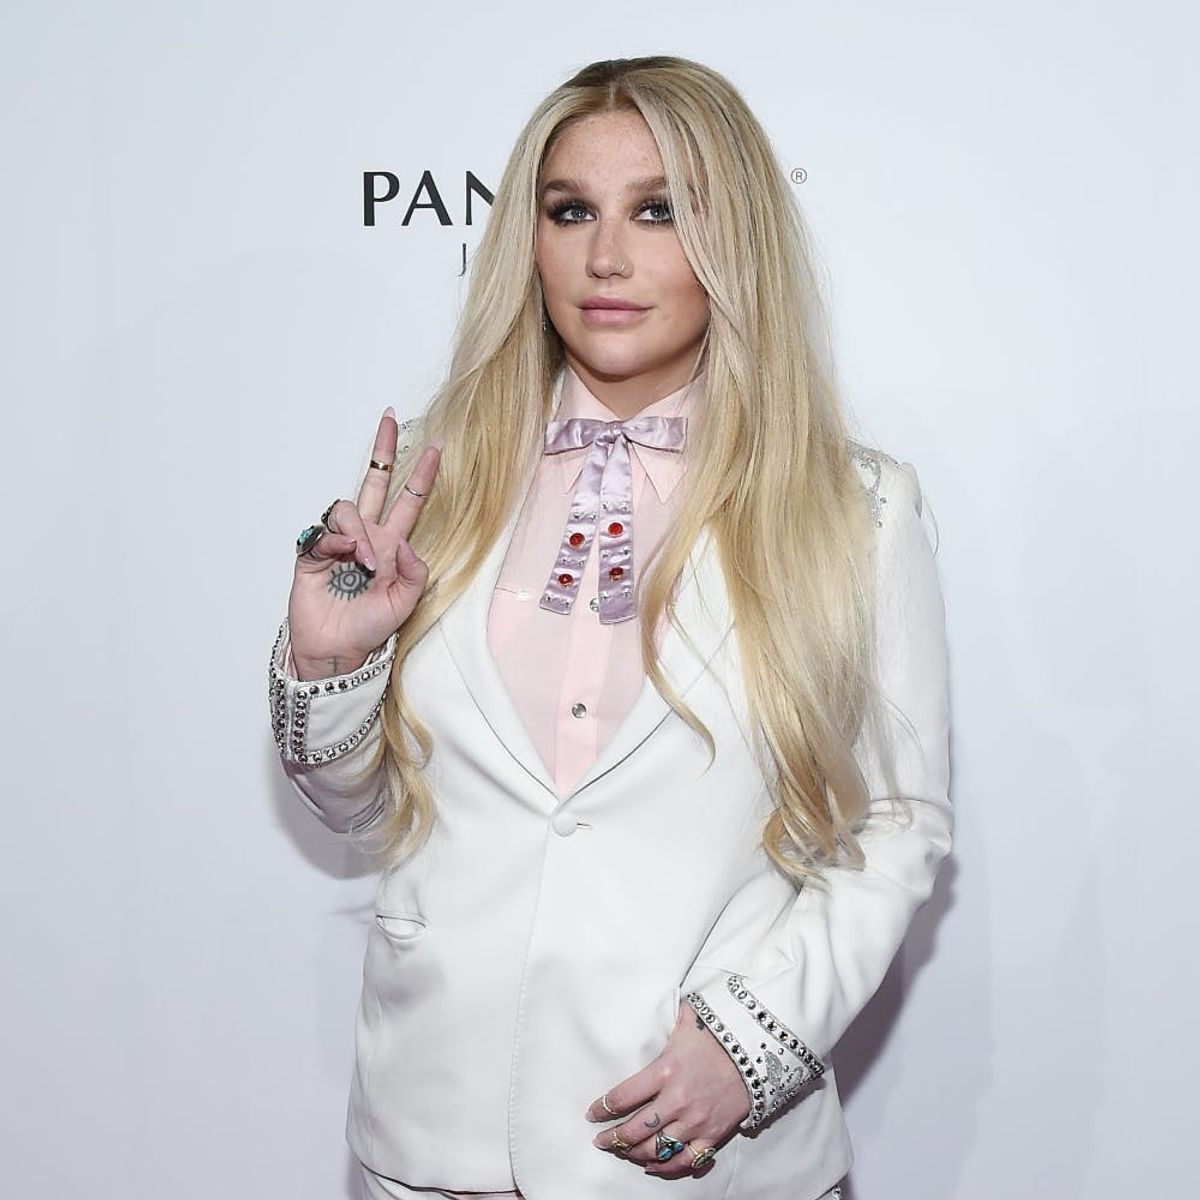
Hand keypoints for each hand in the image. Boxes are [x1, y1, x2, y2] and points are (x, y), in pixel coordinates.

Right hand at [287, 408, 440, 678]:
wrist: (336, 652)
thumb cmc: (369, 630)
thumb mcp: (405, 604)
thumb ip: (414, 573)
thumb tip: (405, 541)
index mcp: (391, 547)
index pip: (408, 503)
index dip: (421, 477)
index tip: (436, 449)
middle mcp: (366, 538)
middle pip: (374, 484)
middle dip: (381, 451)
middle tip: (388, 420)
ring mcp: (339, 544)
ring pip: (348, 509)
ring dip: (359, 532)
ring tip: (365, 564)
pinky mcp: (312, 554)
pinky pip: (324, 533)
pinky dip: (338, 542)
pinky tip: (346, 560)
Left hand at [584, 1000, 749, 1177]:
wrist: (758, 1050)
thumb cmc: (718, 1032)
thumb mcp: (687, 1020)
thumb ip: (663, 1017)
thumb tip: (646, 1000)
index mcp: (665, 1070)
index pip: (623, 1096)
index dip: (602, 1109)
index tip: (591, 1114)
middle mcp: (677, 1099)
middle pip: (635, 1129)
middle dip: (613, 1138)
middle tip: (600, 1140)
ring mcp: (695, 1120)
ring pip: (657, 1148)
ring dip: (635, 1154)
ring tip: (623, 1152)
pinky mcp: (713, 1134)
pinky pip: (685, 1160)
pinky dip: (667, 1168)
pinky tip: (653, 1166)